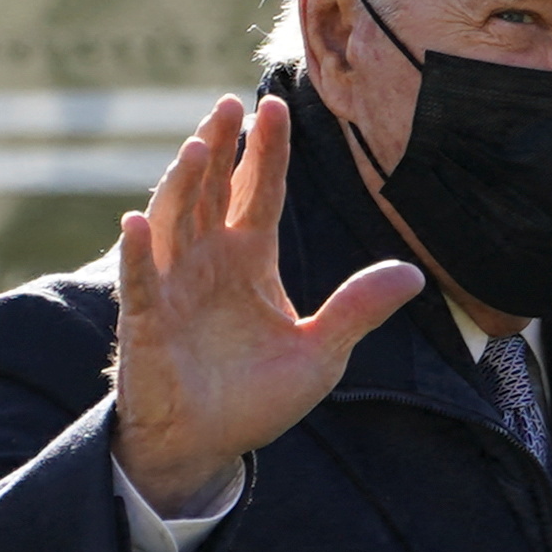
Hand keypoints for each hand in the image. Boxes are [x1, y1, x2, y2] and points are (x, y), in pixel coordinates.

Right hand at [110, 94, 420, 515]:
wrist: (207, 448)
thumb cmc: (257, 398)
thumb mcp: (321, 353)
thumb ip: (357, 310)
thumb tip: (414, 275)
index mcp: (250, 259)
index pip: (261, 193)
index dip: (267, 152)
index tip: (278, 106)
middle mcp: (208, 261)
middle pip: (213, 190)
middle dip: (221, 147)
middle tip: (231, 103)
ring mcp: (172, 287)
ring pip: (173, 221)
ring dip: (182, 184)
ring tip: (198, 145)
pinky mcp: (145, 323)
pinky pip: (138, 282)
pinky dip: (137, 253)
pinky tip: (138, 222)